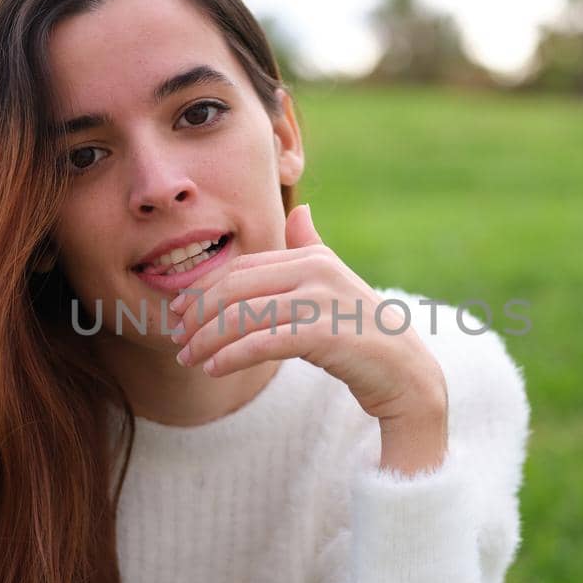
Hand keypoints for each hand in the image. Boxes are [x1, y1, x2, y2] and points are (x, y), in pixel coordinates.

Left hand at [168, 204, 447, 427]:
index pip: (241, 268)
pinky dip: (231, 356)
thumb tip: (300, 211)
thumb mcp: (335, 283)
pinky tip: (214, 369)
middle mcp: (315, 270)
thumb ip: (312, 248)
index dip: (204, 289)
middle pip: (235, 288)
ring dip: (207, 340)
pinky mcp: (322, 334)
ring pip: (242, 316)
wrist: (404, 372)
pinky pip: (262, 343)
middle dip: (198, 314)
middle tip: (178, 338)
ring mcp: (320, 300)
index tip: (179, 312)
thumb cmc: (362, 331)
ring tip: (188, 359)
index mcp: (311, 256)